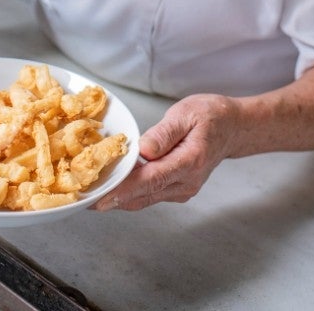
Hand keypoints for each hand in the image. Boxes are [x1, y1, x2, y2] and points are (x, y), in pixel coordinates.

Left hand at [94, 93, 238, 210]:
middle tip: (80, 196)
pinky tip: (113, 184)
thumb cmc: (211, 116)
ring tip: (89, 191)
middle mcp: (187, 182)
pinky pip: (149, 196)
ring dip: (118, 196)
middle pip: (143, 195)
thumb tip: (142, 150)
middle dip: (111, 196)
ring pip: (143, 199)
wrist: (233, 128)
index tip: (98, 199)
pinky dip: (129, 193)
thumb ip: (164, 133)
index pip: (151, 180)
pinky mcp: (177, 192)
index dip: (123, 190)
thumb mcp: (188, 113)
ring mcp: (183, 190)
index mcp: (190, 161)